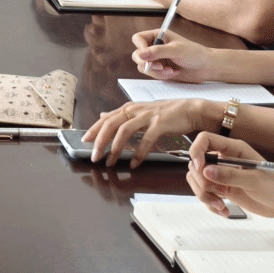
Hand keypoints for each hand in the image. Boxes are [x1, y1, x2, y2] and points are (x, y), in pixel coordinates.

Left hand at [82, 98, 215, 166]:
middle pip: (111, 124)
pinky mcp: (160, 124)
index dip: (94, 129)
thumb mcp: (139, 111)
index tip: (84, 142)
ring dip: (115, 148)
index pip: (106, 118)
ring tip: (110, 163)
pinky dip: (138, 153)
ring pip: (124, 131)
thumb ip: (120, 115)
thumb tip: (101, 115)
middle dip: (100, 142)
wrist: (189, 110)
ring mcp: (147, 116)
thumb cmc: (164, 113)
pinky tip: (134, 163)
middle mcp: (135, 110)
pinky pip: (146, 140)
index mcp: (128, 108)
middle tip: (94, 157)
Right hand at [128, 27, 217, 80]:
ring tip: (169, 70)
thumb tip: (139, 55)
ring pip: (143, 66)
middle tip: (158, 66)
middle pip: (137, 54)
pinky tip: (173, 72)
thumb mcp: (175, 50)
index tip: (146, 56)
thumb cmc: (194, 53)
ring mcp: (157, 59)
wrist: (206, 67)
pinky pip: (152, 74)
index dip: (140, 47)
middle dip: (147, 63)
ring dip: (155, 71)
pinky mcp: (160, 69)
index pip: (138, 39)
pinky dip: (161, 75)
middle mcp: (155, 46)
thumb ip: (156, 52)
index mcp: (157, 36)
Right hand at [185, 132, 273, 219]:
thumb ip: (230, 175)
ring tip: (221, 204)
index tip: (200, 168)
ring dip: (204, 195)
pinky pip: (204, 193)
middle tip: (218, 192)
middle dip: (202, 181)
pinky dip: (210, 204)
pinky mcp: (222, 188)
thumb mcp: (254, 180)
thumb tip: (206, 171)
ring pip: (197, 179)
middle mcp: (224, 160)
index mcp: (233, 149)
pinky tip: (223, 209)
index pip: (205, 140)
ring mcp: (222, 175)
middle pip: (196, 163)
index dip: (197, 151)